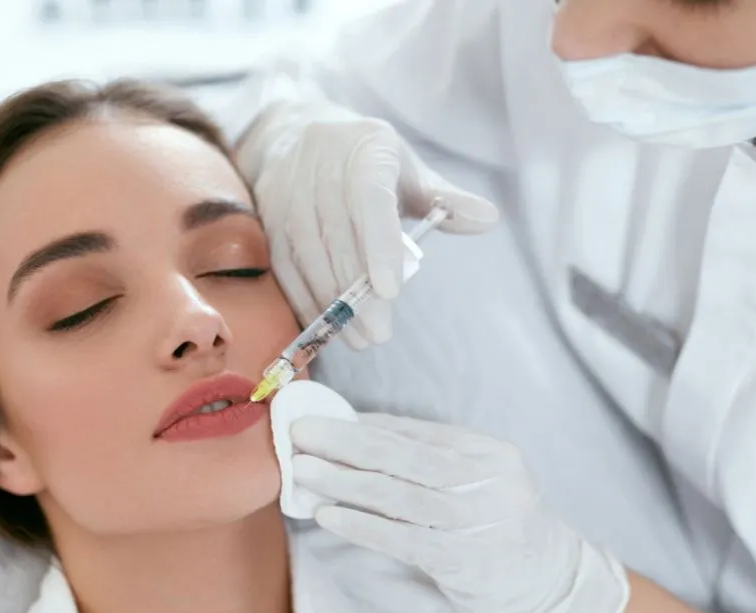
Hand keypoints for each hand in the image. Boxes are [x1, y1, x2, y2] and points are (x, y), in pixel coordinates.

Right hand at [235, 100, 498, 347]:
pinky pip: (283, 264)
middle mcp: (320, 163)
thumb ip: (446, 199)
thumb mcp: (408, 171)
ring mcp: (287, 189)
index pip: (371, 197)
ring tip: (358, 337)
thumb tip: (489, 218)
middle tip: (378, 332)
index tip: (390, 290)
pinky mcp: (266, 214)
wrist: (295, 133)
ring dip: (331, 301)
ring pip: (306, 253)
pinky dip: (303, 298)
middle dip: (357, 291)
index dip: (379, 244)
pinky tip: (326, 324)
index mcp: (365, 148)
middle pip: (337, 235)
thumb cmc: (364, 161)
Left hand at [290, 412, 629, 612]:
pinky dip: (360, 525)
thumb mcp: (479, 479)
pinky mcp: (460, 561)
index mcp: (487, 452)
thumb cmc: (499, 524)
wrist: (551, 581)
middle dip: (344, 442)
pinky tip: (327, 515)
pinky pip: (400, 539)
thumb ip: (427, 457)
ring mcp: (475, 522)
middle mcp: (485, 481)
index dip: (362, 424)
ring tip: (302, 470)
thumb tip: (355, 432)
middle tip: (299, 433)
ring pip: (396, 494)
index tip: (319, 417)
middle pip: (401, 456)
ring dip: (343, 481)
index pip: (414, 431)